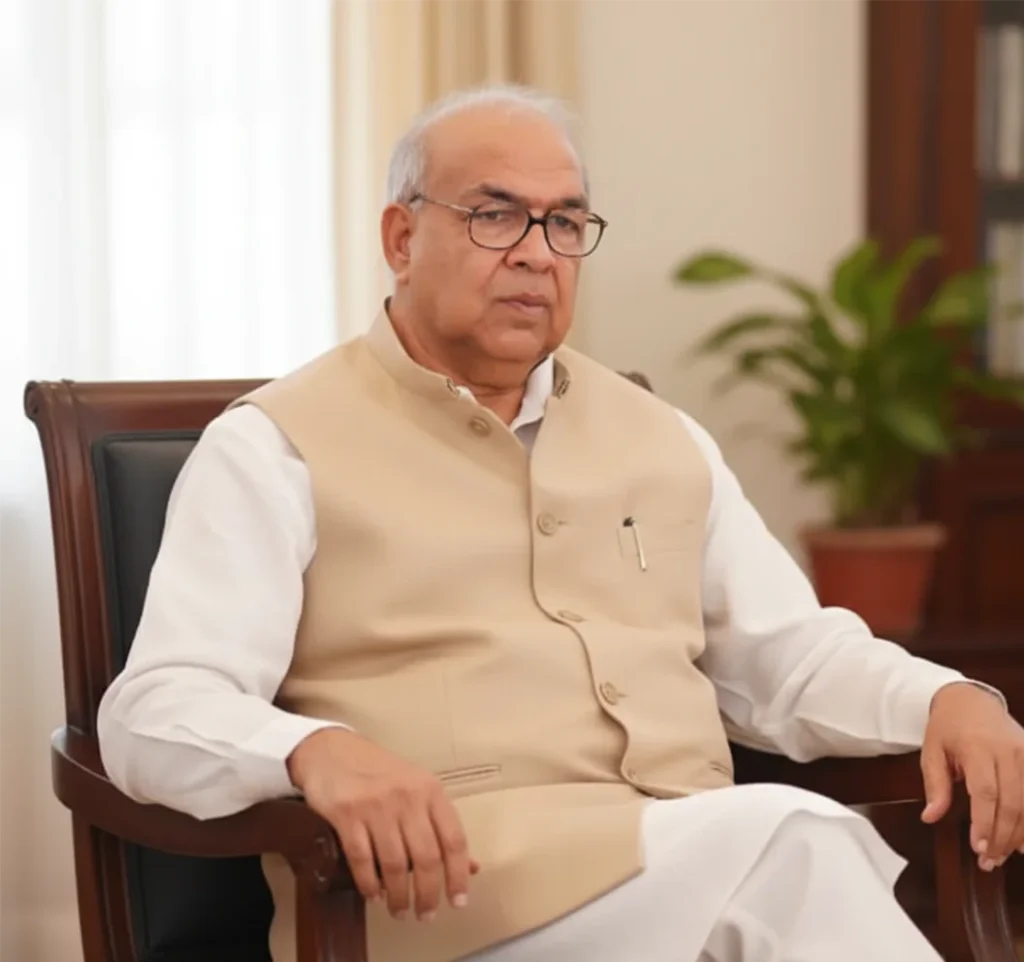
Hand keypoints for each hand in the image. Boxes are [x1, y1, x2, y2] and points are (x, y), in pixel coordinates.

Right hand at [287, 728, 478, 919]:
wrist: (333, 751)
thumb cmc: (380, 774)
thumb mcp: (417, 791)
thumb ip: (441, 827)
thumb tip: (471, 867)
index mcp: (431, 790)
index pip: (454, 839)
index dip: (458, 875)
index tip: (457, 901)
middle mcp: (407, 797)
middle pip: (426, 857)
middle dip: (427, 894)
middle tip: (425, 915)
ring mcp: (376, 805)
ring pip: (395, 864)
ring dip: (398, 896)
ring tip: (399, 909)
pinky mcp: (346, 813)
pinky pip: (362, 859)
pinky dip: (369, 883)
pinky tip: (374, 894)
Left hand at [921, 682, 1023, 869]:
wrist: (971, 699)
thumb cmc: (948, 727)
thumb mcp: (931, 751)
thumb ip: (935, 785)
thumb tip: (929, 817)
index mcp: (977, 747)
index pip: (985, 792)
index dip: (984, 823)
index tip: (978, 848)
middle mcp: (1007, 750)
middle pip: (1012, 802)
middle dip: (1002, 836)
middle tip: (989, 861)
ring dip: (1019, 834)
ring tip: (1004, 856)